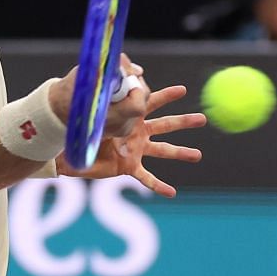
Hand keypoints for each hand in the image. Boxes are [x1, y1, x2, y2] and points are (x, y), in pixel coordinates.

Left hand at [57, 59, 203, 197]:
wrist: (73, 150)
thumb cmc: (82, 129)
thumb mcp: (94, 113)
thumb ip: (104, 99)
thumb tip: (105, 83)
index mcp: (130, 116)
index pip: (152, 103)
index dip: (167, 96)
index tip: (182, 90)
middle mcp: (138, 132)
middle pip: (166, 125)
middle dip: (185, 122)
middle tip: (203, 119)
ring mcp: (136, 150)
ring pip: (163, 150)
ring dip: (181, 152)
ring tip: (198, 155)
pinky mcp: (129, 167)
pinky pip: (146, 178)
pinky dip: (159, 185)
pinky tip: (172, 193)